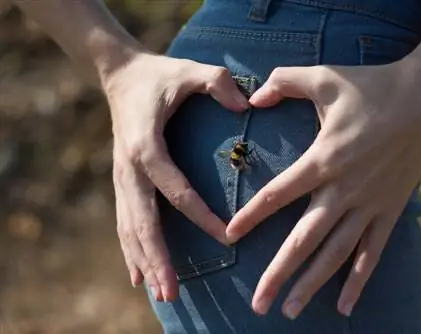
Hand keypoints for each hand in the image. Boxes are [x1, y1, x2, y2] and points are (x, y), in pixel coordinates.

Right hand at [106, 53, 248, 301]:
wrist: (121, 75)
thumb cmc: (160, 76)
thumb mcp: (190, 71)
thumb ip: (217, 82)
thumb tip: (246, 105)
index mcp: (146, 146)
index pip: (175, 189)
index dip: (201, 215)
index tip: (227, 236)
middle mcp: (129, 169)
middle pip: (143, 222)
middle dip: (158, 258)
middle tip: (172, 293)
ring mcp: (122, 178)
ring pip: (130, 229)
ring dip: (144, 262)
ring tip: (161, 294)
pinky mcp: (122, 182)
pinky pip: (125, 222)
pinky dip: (131, 251)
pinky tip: (138, 277)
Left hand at [226, 62, 420, 317]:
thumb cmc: (374, 86)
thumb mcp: (325, 77)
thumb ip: (285, 82)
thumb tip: (252, 96)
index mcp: (325, 158)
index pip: (279, 194)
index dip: (251, 215)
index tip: (229, 237)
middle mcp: (345, 189)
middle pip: (305, 239)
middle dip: (279, 273)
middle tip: (258, 303)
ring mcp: (369, 203)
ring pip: (336, 253)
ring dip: (312, 283)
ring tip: (290, 310)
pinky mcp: (390, 210)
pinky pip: (373, 251)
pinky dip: (359, 280)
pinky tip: (344, 306)